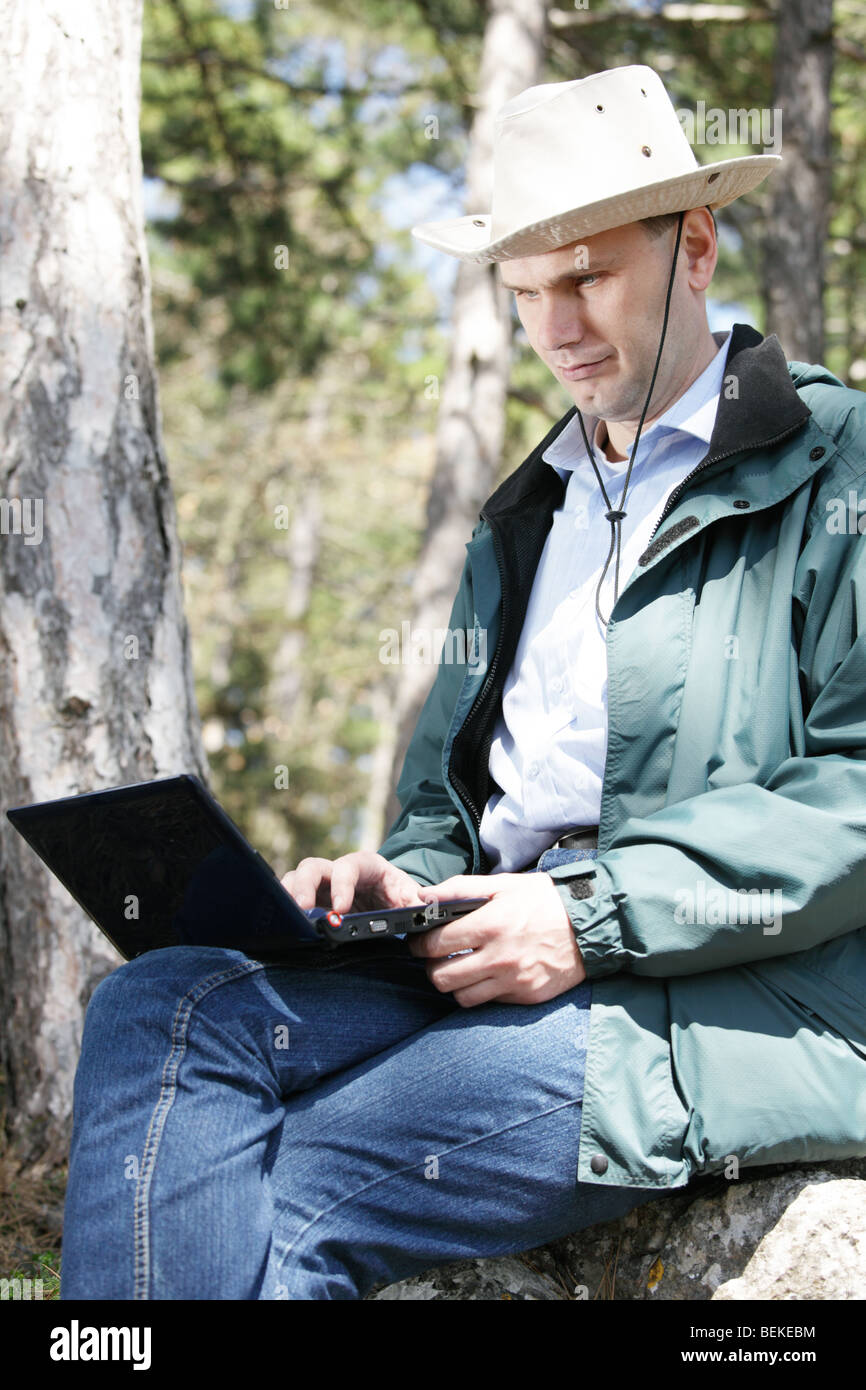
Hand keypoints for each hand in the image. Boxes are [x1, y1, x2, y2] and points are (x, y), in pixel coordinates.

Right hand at [280, 850, 425, 913]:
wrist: (394, 906)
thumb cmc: (403, 898)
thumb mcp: (414, 899)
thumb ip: (422, 903)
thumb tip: (427, 902)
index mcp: (366, 866)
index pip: (348, 867)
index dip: (342, 885)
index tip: (340, 909)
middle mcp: (339, 872)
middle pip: (312, 868)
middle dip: (304, 887)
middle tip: (303, 912)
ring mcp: (323, 887)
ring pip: (295, 880)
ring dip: (288, 896)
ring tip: (287, 919)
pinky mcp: (313, 902)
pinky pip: (291, 899)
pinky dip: (285, 910)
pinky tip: (285, 926)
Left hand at [408, 872, 584, 1006]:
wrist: (591, 924)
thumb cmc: (544, 900)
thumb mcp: (503, 884)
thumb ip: (460, 888)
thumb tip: (423, 896)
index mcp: (490, 924)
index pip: (435, 944)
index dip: (419, 944)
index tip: (419, 941)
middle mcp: (499, 957)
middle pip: (441, 978)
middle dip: (432, 967)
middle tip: (436, 958)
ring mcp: (514, 980)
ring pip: (461, 997)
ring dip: (455, 983)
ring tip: (460, 968)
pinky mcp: (527, 996)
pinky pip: (489, 1002)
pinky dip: (481, 991)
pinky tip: (487, 975)